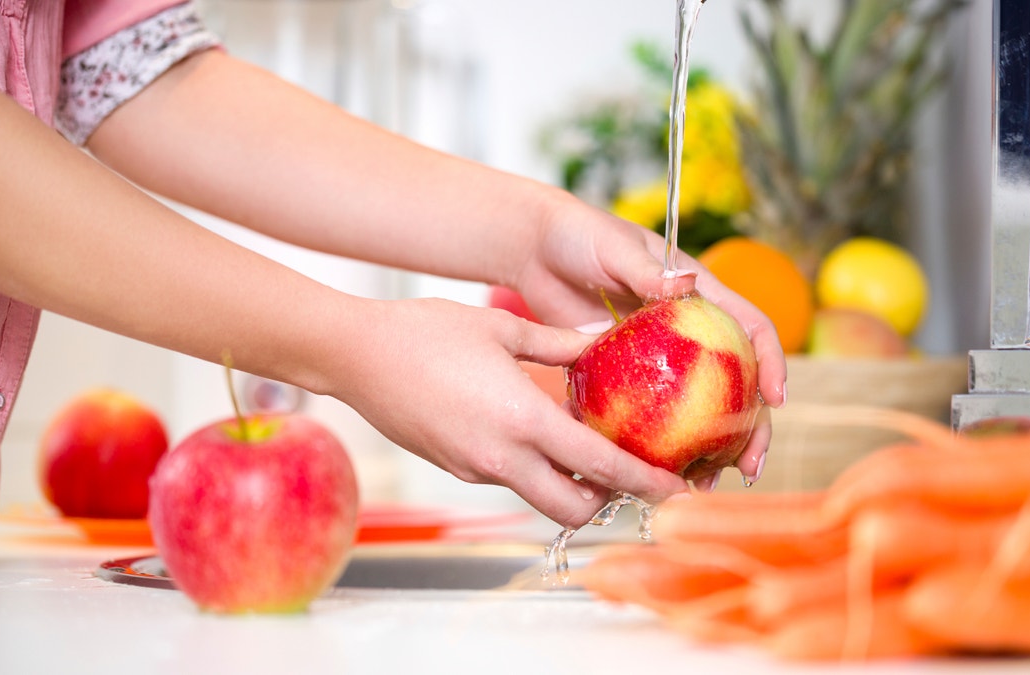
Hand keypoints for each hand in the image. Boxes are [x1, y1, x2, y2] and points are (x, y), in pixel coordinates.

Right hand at [326, 296, 689, 528]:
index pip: (601, 466)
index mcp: (522, 420)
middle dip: (606, 500)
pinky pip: (510, 478)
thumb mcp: (502, 329)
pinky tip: (535, 431)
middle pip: (573, 508)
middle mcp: (502, 457)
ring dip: (569, 484)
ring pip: (540, 496)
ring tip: (584, 446)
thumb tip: (599, 342)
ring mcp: (476, 468)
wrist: (353, 355)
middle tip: (628, 473)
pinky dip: (533, 468)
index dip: (644, 483)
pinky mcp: (457, 467)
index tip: (675, 490)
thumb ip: (558, 345)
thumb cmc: (423, 333)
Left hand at [509, 198, 787, 488]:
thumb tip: (685, 283)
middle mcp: (689, 331)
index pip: (749, 327)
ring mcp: (661, 358)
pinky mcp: (629, 377)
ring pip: (698, 408)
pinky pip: (650, 415)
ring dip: (709, 449)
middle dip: (750, 427)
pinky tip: (657, 476)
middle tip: (748, 466)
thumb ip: (646, 269)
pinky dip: (658, 446)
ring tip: (706, 484)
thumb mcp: (613, 248)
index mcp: (699, 294)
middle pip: (735, 383)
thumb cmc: (578, 236)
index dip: (770, 361)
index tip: (775, 398)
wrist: (534, 251)